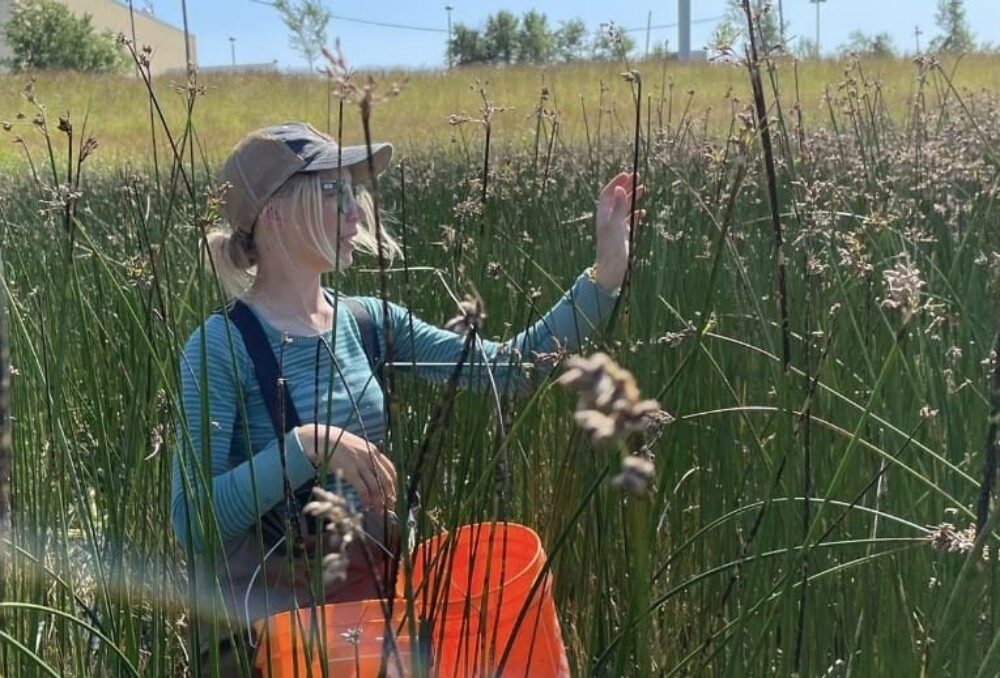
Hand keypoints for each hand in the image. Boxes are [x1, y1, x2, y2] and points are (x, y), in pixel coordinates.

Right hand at [297, 424, 396, 512]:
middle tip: (390, 506)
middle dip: (390, 495)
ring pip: (376, 487)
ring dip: (379, 501)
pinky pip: (363, 489)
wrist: (323, 439)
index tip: (394, 493)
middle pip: (386, 479)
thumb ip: (368, 457)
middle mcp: (370, 457)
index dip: (394, 483)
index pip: (391, 469)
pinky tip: (366, 506)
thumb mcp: (358, 446)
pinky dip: (366, 500)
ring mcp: (361, 464)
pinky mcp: (350, 472)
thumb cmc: (339, 444)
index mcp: (373, 450)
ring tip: (378, 511)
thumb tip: (375, 472)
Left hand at [594, 171, 645, 290]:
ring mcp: (616, 227)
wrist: (611, 270)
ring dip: (632, 198)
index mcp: (604, 215)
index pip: (608, 194)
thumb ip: (618, 207)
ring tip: (643, 189)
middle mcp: (609, 219)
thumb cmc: (611, 249)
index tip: (627, 174)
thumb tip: (620, 188)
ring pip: (624, 208)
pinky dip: (636, 214)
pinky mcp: (623, 235)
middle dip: (626, 187)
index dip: (616, 183)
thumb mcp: (615, 226)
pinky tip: (643, 212)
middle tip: (637, 177)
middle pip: (617, 198)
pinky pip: (630, 220)